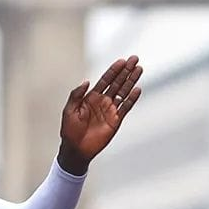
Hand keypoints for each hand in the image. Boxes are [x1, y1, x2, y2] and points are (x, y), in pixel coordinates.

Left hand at [57, 56, 142, 174]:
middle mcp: (103, 101)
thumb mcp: (69, 110)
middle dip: (126, 71)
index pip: (105, 80)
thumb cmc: (69, 130)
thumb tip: (87, 82)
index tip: (122, 60)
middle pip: (117, 83)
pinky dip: (132, 99)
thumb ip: (77, 95)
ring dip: (131, 81)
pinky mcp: (116, 121)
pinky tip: (137, 89)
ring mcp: (110, 110)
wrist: (76, 149)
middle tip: (135, 59)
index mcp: (91, 97)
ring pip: (123, 92)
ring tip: (139, 69)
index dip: (113, 70)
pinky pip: (125, 107)